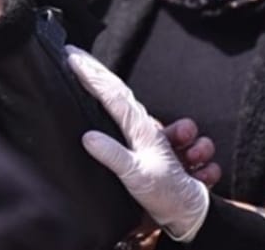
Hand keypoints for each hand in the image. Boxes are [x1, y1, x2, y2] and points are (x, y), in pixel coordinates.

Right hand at [65, 44, 209, 242]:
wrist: (193, 211)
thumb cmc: (168, 194)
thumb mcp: (138, 177)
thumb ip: (114, 155)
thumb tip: (87, 136)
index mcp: (138, 126)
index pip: (109, 92)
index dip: (89, 74)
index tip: (71, 57)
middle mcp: (142, 123)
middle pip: (115, 88)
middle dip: (93, 69)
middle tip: (73, 53)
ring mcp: (146, 130)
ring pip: (123, 98)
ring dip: (103, 79)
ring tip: (84, 64)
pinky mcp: (147, 140)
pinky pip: (130, 113)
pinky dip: (114, 96)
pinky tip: (103, 88)